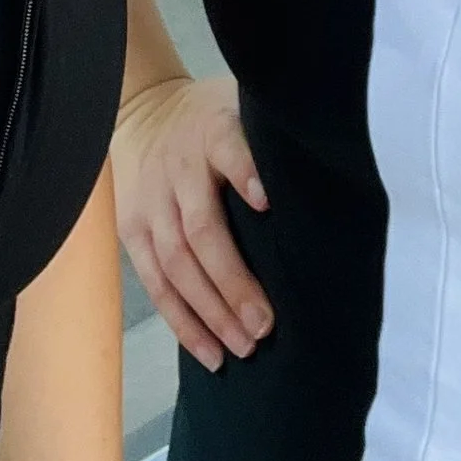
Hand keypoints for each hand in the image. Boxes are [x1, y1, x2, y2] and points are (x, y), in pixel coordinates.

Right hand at [112, 73, 272, 368]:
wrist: (141, 113)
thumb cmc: (212, 123)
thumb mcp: (241, 109)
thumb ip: (270, 141)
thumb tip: (327, 184)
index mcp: (212, 132)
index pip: (228, 148)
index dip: (247, 173)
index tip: (268, 202)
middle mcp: (178, 168)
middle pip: (201, 228)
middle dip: (232, 281)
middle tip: (265, 324)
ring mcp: (151, 202)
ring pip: (175, 264)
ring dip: (208, 311)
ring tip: (243, 347)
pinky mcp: (133, 230)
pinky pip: (155, 283)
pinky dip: (181, 322)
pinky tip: (209, 352)